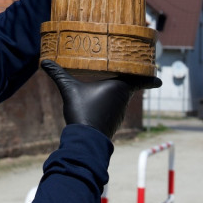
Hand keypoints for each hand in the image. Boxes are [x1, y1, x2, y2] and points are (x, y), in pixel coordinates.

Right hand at [42, 60, 160, 138]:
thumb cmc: (83, 112)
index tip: (158, 77)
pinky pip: (117, 107)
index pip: (140, 79)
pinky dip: (115, 101)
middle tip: (134, 69)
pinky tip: (106, 99)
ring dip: (122, 90)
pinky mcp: (113, 121)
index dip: (149, 77)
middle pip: (132, 86)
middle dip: (134, 78)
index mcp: (119, 87)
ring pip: (124, 97)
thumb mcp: (69, 90)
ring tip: (118, 80)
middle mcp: (123, 99)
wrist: (86, 141)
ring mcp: (119, 112)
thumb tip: (44, 62)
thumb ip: (58, 74)